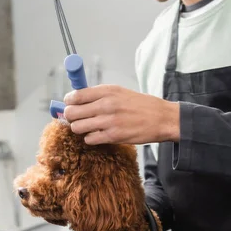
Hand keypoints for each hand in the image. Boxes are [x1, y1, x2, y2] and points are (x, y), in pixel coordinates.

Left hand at [63, 85, 179, 145]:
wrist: (161, 118)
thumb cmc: (141, 105)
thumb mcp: (120, 92)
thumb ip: (99, 95)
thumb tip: (77, 99)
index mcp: (107, 91)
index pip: (75, 96)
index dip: (68, 102)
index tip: (70, 105)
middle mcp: (106, 104)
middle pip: (72, 112)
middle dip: (71, 116)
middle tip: (77, 118)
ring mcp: (109, 121)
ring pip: (78, 127)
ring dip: (79, 128)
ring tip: (87, 127)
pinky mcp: (113, 136)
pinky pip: (89, 139)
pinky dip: (90, 138)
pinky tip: (98, 135)